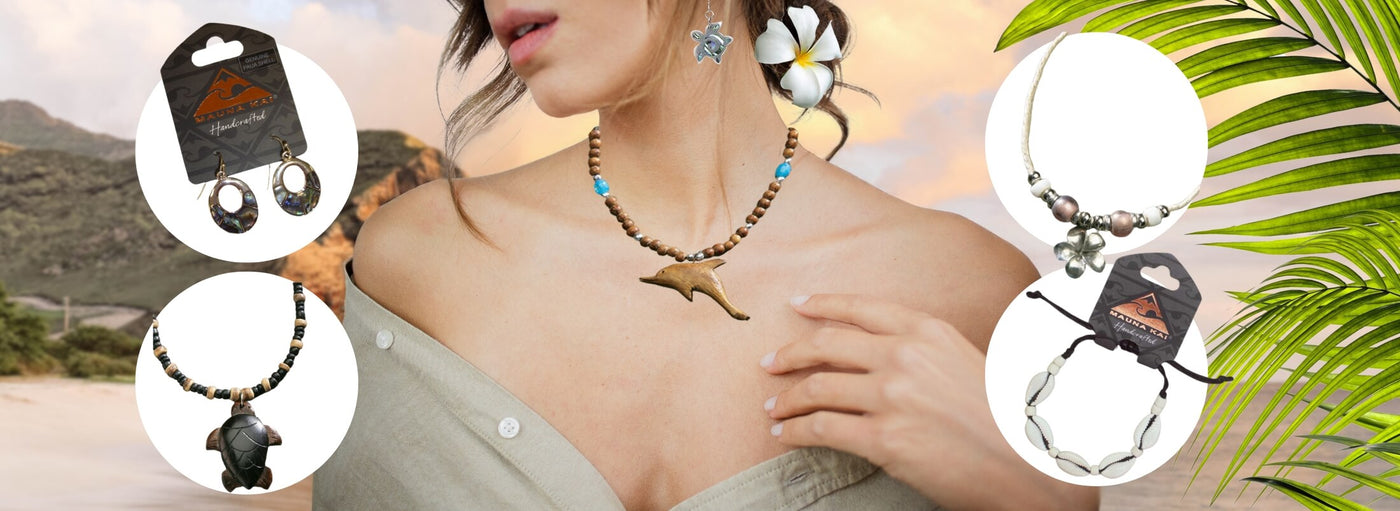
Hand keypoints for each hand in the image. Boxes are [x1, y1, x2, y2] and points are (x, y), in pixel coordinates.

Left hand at [761, 294, 1095, 510]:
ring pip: (817, 389)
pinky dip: (794, 431)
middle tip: (769, 363)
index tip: (797, 306)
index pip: (861, 308)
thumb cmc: (1002, 418)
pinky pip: (821, 429)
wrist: (1029, 466)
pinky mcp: (884, 440)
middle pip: (827, 345)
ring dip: (786, 398)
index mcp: (927, 331)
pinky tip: (785, 434)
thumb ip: (923, 351)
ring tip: (772, 406)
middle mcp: (905, 356)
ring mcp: (892, 397)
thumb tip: (880, 353)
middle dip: (789, 353)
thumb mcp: (966, 362)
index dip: (822, 305)